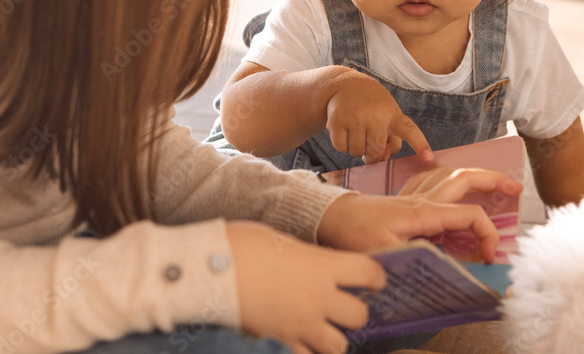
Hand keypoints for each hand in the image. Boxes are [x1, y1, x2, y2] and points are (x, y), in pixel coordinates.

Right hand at [227, 221, 384, 353]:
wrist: (210, 268)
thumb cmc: (241, 244)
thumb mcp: (282, 240)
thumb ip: (306, 257)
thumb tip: (313, 264)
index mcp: (322, 265)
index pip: (369, 273)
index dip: (374, 276)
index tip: (370, 279)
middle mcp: (319, 298)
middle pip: (360, 315)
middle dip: (354, 312)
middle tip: (341, 306)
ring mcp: (301, 325)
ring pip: (338, 346)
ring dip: (333, 338)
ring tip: (320, 330)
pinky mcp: (280, 342)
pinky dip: (304, 352)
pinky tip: (296, 342)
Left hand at [316, 168, 522, 261]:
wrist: (329, 217)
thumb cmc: (352, 233)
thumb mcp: (384, 252)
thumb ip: (416, 257)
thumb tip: (445, 264)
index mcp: (423, 212)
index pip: (469, 215)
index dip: (486, 234)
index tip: (487, 258)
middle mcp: (422, 199)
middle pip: (464, 179)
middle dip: (493, 180)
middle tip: (516, 187)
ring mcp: (413, 196)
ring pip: (451, 175)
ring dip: (475, 176)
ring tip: (497, 183)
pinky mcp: (405, 200)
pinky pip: (434, 181)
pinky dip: (451, 180)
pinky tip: (456, 186)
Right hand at [326, 70, 431, 163]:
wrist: (345, 85)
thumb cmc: (372, 107)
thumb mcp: (388, 116)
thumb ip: (391, 141)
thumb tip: (381, 159)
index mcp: (393, 114)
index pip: (409, 131)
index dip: (420, 145)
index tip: (429, 158)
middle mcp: (375, 115)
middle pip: (376, 150)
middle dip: (372, 155)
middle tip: (368, 146)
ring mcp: (355, 117)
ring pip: (356, 151)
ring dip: (356, 149)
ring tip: (356, 133)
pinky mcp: (336, 120)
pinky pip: (341, 147)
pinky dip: (342, 145)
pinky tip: (344, 131)